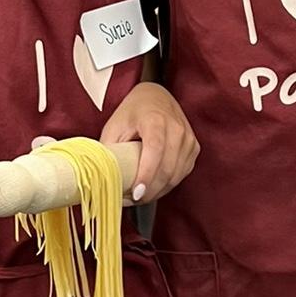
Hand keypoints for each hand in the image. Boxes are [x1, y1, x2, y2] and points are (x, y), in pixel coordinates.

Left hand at [100, 82, 199, 203]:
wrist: (155, 96)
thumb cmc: (132, 112)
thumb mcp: (115, 127)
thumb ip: (109, 152)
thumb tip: (102, 178)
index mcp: (155, 119)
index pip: (155, 151)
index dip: (146, 175)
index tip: (136, 193)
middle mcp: (176, 128)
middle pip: (167, 168)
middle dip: (150, 191)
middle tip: (132, 199)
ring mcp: (188, 138)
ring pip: (176, 175)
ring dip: (158, 191)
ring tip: (140, 196)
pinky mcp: (193, 147)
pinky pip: (182, 173)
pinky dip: (168, 184)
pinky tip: (154, 187)